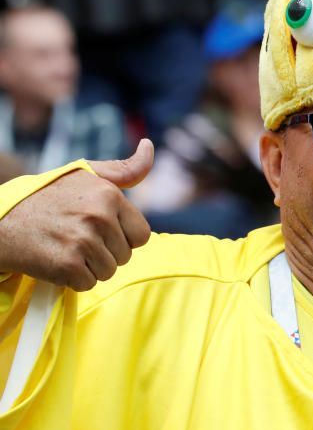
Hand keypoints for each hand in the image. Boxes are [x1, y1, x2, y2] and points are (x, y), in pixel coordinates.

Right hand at [0, 140, 152, 290]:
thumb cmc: (46, 197)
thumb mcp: (84, 175)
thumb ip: (123, 169)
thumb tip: (149, 145)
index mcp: (108, 194)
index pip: (142, 234)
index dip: (121, 236)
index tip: (97, 228)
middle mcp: (98, 216)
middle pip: (125, 255)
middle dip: (104, 252)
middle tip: (74, 237)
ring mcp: (83, 241)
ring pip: (108, 271)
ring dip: (89, 266)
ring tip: (65, 247)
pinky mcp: (66, 264)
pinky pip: (87, 283)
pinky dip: (72, 279)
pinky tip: (55, 260)